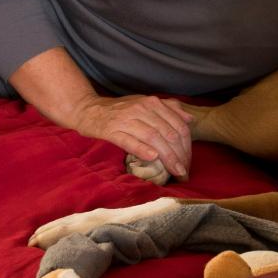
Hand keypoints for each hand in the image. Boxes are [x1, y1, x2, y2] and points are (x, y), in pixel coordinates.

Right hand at [68, 93, 193, 179]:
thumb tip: (190, 119)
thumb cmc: (119, 110)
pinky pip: (129, 140)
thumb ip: (168, 109)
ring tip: (175, 172)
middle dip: (180, 155)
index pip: (178, 125)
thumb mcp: (145, 104)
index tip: (188, 163)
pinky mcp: (111, 130)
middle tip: (184, 173)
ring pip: (153, 137)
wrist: (88, 109)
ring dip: (167, 157)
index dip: (187, 146)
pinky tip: (153, 158)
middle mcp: (142, 108)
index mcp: (153, 103)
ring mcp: (126, 119)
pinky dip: (142, 149)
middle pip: (168, 133)